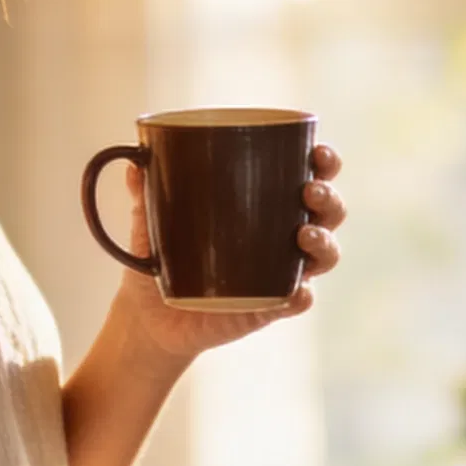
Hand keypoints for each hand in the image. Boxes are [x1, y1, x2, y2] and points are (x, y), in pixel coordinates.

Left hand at [116, 143, 345, 372]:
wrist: (147, 315)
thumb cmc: (160, 254)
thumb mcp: (149, 218)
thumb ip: (146, 191)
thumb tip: (136, 163)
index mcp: (266, 202)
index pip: (309, 175)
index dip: (325, 162)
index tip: (318, 151)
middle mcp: (282, 235)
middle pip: (328, 213)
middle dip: (329, 198)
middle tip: (308, 190)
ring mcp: (279, 273)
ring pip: (324, 256)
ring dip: (324, 242)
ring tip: (304, 235)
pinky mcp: (268, 308)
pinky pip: (297, 302)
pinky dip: (301, 296)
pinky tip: (297, 290)